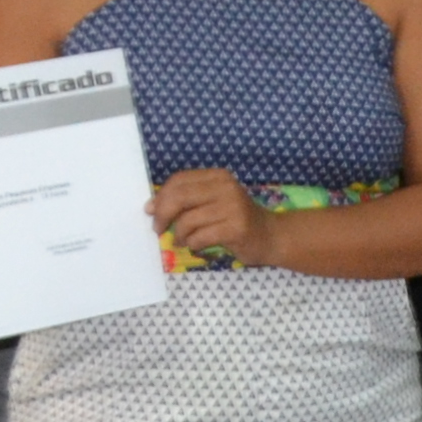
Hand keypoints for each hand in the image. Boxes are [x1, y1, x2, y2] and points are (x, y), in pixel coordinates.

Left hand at [151, 169, 267, 268]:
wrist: (270, 236)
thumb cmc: (235, 220)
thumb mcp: (212, 202)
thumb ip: (185, 200)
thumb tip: (150, 206)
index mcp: (218, 176)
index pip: (178, 180)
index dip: (160, 196)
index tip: (151, 211)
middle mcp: (226, 187)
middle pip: (179, 197)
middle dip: (163, 215)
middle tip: (159, 229)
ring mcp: (233, 207)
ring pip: (187, 221)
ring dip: (180, 235)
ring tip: (184, 241)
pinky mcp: (236, 228)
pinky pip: (199, 237)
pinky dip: (193, 244)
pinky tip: (197, 246)